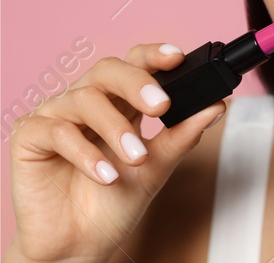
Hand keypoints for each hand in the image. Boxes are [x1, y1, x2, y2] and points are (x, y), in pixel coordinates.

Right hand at [6, 44, 225, 262]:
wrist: (80, 246)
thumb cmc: (115, 204)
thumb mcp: (158, 167)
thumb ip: (183, 134)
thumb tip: (217, 105)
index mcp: (119, 102)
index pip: (135, 63)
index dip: (154, 55)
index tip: (178, 58)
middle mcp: (86, 102)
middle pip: (108, 69)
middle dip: (137, 83)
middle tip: (161, 106)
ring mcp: (56, 117)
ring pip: (85, 99)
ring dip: (116, 129)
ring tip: (136, 159)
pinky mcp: (30, 138)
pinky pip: (57, 131)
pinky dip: (86, 152)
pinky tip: (106, 174)